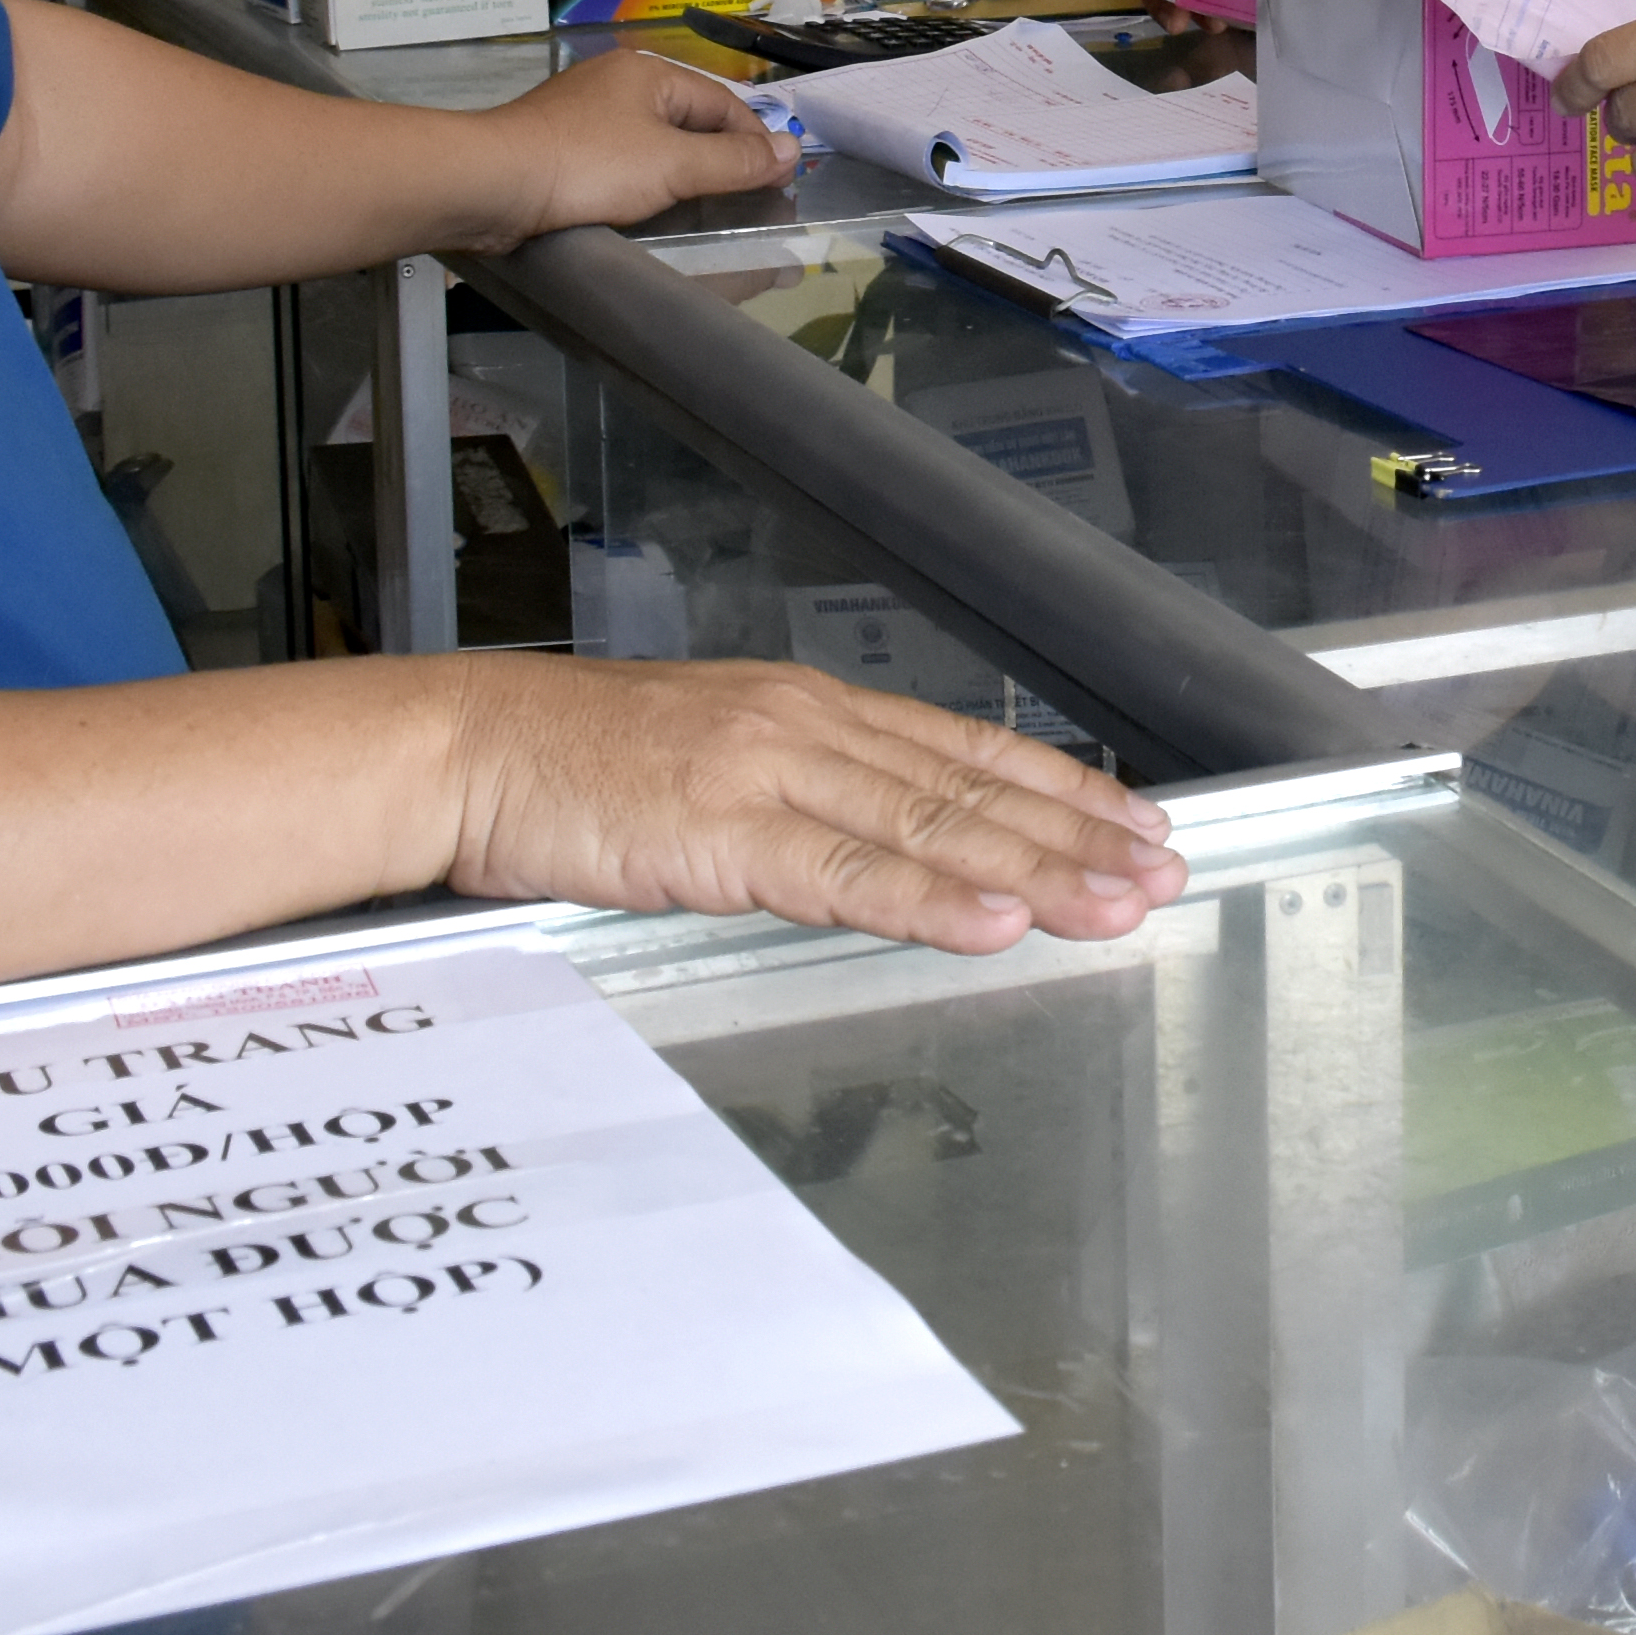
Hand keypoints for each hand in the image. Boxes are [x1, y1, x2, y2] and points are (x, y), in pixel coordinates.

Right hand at [446, 655, 1190, 950]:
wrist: (470, 748)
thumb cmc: (578, 767)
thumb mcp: (712, 764)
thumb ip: (802, 801)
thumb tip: (887, 846)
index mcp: (809, 710)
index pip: (966, 750)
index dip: (1063, 789)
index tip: (1140, 822)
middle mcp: (807, 728)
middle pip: (970, 790)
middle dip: (1079, 836)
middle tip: (1164, 872)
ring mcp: (768, 776)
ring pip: (931, 830)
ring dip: (1035, 873)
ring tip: (1115, 904)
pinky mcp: (722, 832)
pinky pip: (845, 875)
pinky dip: (928, 902)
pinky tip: (995, 924)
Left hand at [486, 42, 798, 235]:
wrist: (492, 183)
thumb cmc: (590, 166)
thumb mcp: (673, 165)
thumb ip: (735, 161)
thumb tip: (794, 149)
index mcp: (649, 72)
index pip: (723, 102)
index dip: (756, 141)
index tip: (780, 181)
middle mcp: (617, 81)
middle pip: (687, 119)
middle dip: (718, 157)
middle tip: (746, 199)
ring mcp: (582, 111)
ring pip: (651, 140)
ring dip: (678, 170)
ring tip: (701, 208)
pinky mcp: (557, 144)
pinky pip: (617, 158)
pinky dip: (639, 179)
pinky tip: (643, 206)